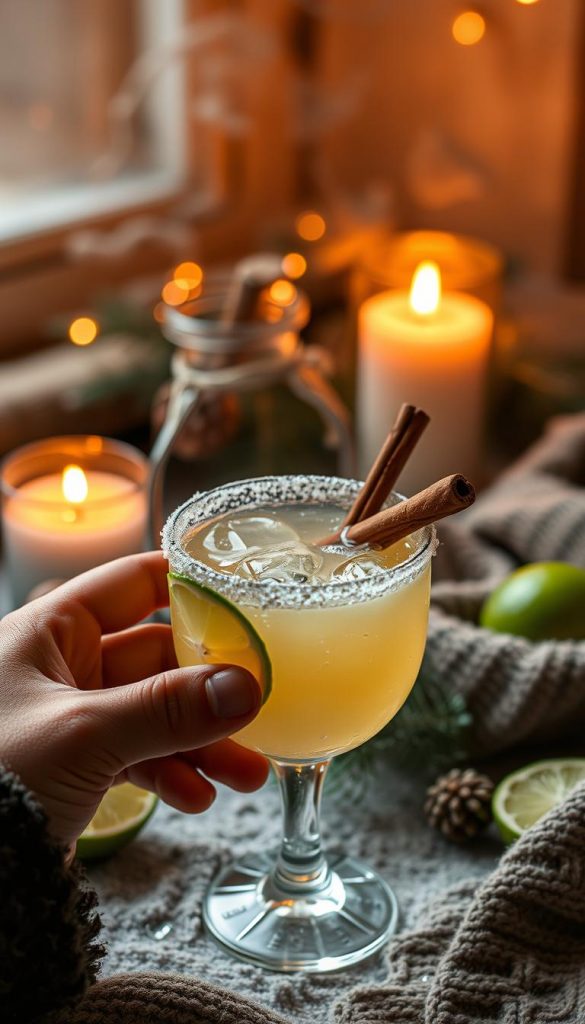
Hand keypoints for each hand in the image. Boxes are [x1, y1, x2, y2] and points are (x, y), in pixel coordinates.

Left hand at [0, 551, 268, 847]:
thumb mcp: (83, 735)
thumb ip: (166, 710)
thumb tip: (247, 689)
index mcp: (51, 630)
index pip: (133, 583)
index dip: (188, 586)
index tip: (244, 598)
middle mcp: (63, 665)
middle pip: (157, 659)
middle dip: (211, 691)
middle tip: (261, 710)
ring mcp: (73, 715)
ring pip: (154, 714)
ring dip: (202, 742)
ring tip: (247, 776)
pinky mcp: (77, 762)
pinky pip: (137, 755)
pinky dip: (169, 773)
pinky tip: (196, 798)